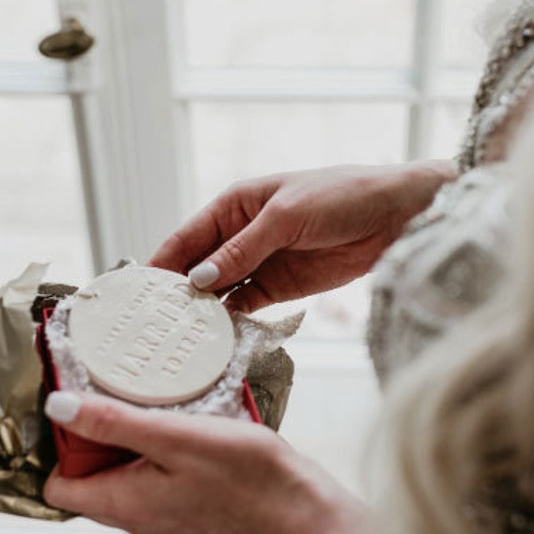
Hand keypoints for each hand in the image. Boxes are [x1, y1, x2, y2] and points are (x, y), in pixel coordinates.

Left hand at [43, 390, 369, 533]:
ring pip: (122, 479)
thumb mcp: (174, 436)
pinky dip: (155, 457)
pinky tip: (180, 431)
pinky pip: (152, 482)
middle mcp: (138, 520)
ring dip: (127, 445)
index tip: (77, 410)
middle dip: (93, 441)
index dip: (59, 447)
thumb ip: (114, 423)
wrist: (300, 508)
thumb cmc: (246, 474)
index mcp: (125, 504)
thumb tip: (58, 407)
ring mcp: (164, 518)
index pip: (58, 487)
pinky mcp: (187, 511)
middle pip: (89, 480)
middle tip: (116, 400)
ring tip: (150, 410)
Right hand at [149, 161, 455, 311]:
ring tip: (179, 337)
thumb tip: (198, 281)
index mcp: (234, 206)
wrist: (394, 215)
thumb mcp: (284, 217)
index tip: (138, 292)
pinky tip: (216, 338)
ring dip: (202, 312)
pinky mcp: (279, 288)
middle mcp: (239, 236)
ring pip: (219, 292)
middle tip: (153, 324)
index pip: (186, 238)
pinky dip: (231, 322)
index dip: (161, 264)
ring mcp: (258, 264)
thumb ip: (240, 251)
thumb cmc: (340, 195)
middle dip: (177, 293)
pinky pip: (245, 306)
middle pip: (197, 268)